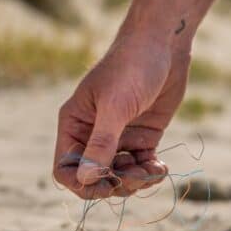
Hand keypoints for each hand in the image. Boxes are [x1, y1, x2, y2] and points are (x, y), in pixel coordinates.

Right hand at [53, 34, 189, 198]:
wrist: (164, 45)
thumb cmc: (132, 68)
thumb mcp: (115, 106)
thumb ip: (101, 144)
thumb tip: (86, 179)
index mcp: (74, 124)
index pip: (66, 168)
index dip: (82, 184)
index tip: (107, 186)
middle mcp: (93, 134)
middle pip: (95, 177)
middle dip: (116, 183)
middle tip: (138, 176)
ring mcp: (119, 136)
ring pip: (120, 175)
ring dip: (136, 181)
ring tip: (153, 171)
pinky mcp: (142, 136)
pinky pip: (140, 165)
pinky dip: (150, 172)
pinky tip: (161, 168)